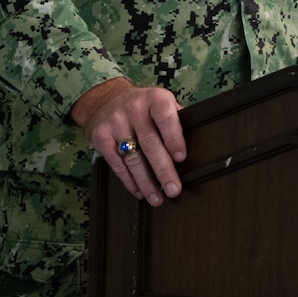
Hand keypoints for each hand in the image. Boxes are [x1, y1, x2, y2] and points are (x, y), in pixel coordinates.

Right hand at [72, 77, 185, 206]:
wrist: (105, 99)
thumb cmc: (143, 105)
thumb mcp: (161, 102)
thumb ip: (176, 119)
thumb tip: (197, 143)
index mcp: (155, 99)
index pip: (166, 117)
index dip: (174, 138)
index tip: (181, 158)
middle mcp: (134, 109)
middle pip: (150, 144)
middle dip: (163, 170)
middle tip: (173, 189)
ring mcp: (116, 123)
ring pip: (133, 158)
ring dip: (146, 182)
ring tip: (157, 197)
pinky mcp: (100, 137)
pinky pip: (117, 164)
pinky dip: (129, 181)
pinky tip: (139, 191)